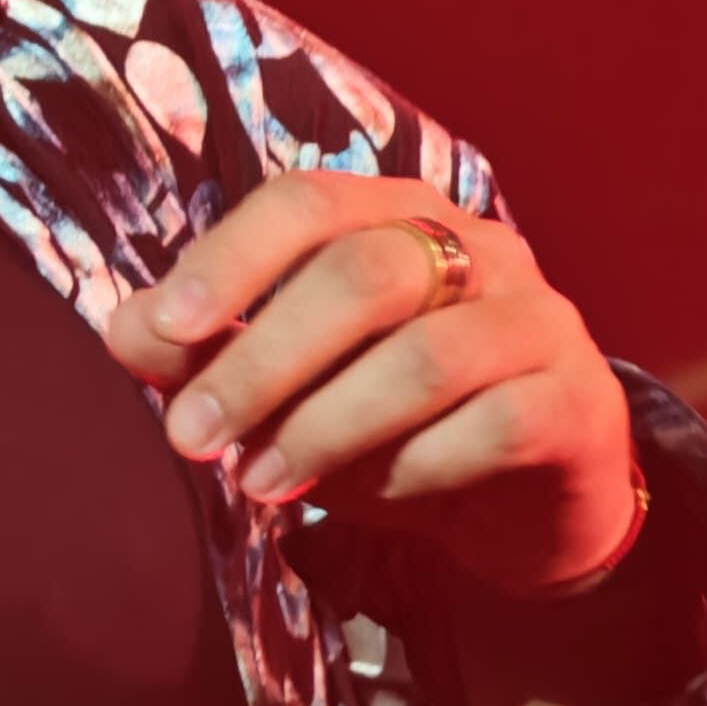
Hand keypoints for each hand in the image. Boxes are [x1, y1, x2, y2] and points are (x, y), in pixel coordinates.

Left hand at [103, 171, 640, 594]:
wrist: (520, 502)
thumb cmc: (387, 422)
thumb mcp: (284, 384)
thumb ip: (207, 351)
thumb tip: (126, 332)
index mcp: (394, 215)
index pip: (306, 203)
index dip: (230, 258)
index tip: (162, 329)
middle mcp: (479, 247)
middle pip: (362, 276)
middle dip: (261, 362)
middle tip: (192, 435)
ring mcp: (540, 319)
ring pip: (424, 358)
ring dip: (325, 427)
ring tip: (260, 481)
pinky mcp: (580, 401)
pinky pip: (493, 426)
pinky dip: (415, 468)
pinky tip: (373, 495)